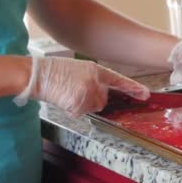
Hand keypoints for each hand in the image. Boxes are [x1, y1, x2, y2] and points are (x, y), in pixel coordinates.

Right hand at [14, 57, 149, 117]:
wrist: (36, 75)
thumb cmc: (52, 72)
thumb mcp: (77, 69)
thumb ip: (92, 79)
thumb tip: (100, 94)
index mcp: (95, 69)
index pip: (118, 80)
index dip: (133, 88)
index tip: (145, 94)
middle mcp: (94, 81)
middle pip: (102, 100)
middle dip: (91, 101)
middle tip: (73, 92)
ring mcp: (87, 92)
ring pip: (92, 108)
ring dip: (81, 105)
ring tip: (66, 94)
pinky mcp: (79, 103)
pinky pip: (80, 113)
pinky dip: (71, 110)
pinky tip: (62, 99)